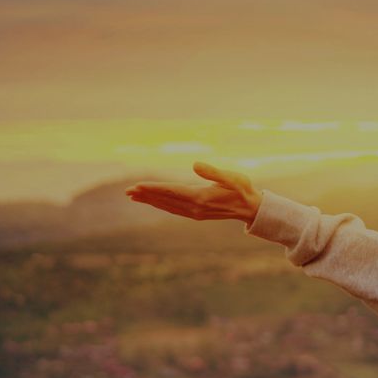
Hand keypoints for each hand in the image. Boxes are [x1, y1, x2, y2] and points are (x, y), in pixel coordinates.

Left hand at [125, 161, 262, 224]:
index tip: (136, 185)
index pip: (172, 191)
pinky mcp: (196, 214)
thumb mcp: (232, 177)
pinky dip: (161, 205)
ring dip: (150, 201)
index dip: (153, 188)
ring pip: (167, 206)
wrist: (250, 208)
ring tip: (134, 196)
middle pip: (165, 200)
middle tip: (127, 191)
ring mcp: (195, 213)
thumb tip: (194, 164)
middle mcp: (195, 207)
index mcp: (201, 197)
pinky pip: (173, 209)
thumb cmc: (242, 189)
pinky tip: (153, 202)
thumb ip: (214, 172)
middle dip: (146, 195)